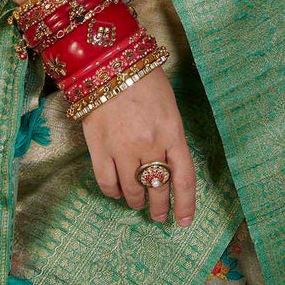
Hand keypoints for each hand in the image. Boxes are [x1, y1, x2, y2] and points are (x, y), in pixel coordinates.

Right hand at [81, 64, 196, 228]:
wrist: (109, 63)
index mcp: (172, 132)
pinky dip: (114, 192)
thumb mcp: (168, 106)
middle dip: (159, 207)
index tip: (183, 222)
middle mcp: (149, 145)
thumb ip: (170, 136)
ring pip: (132, 191)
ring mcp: (122, 149)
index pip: (184, 178)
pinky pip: (107, 183)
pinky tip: (117, 191)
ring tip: (137, 202)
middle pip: (158, 188)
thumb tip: (167, 163)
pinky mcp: (99, 148)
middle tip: (158, 215)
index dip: (185, 204)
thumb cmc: (144, 79)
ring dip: (136, 201)